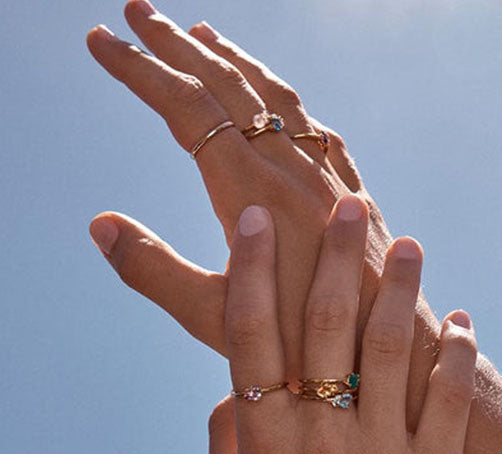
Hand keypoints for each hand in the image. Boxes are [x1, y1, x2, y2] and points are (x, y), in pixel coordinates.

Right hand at [87, 0, 402, 380]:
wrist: (390, 360)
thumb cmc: (303, 351)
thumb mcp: (216, 318)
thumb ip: (155, 271)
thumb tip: (101, 225)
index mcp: (252, 193)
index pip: (185, 108)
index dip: (139, 70)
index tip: (102, 40)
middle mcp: (295, 173)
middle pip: (230, 88)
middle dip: (178, 46)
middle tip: (138, 11)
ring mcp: (332, 182)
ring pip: (280, 101)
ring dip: (237, 63)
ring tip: (204, 37)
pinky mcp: (358, 200)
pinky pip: (319, 132)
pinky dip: (289, 104)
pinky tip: (283, 105)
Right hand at [203, 196, 475, 453]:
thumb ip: (226, 443)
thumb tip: (234, 388)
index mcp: (265, 444)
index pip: (250, 336)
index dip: (251, 271)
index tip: (257, 223)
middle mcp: (321, 440)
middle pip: (325, 326)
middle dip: (334, 258)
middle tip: (347, 208)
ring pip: (392, 350)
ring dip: (400, 289)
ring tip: (408, 243)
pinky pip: (446, 401)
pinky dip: (454, 355)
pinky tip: (459, 323)